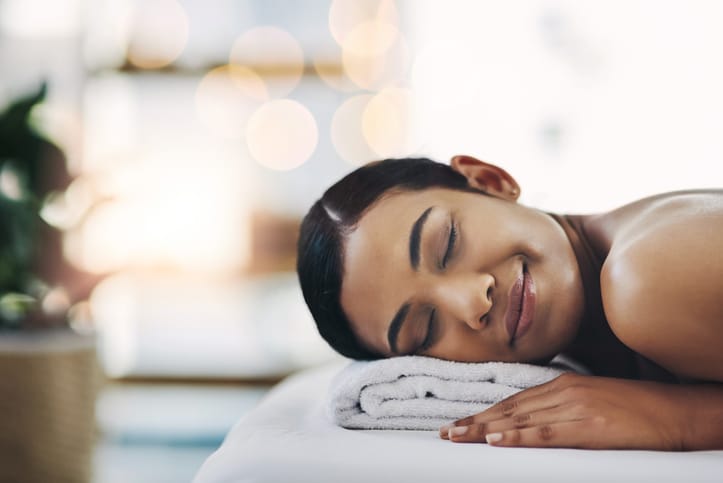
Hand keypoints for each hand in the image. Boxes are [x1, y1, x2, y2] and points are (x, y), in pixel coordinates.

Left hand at [439, 373, 689, 449]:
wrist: (675, 411)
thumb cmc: (636, 409)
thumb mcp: (592, 401)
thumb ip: (561, 408)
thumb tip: (532, 423)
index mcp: (563, 385)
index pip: (513, 402)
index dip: (484, 413)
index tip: (460, 423)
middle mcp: (563, 392)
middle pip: (509, 410)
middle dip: (475, 421)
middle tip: (446, 432)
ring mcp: (575, 409)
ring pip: (520, 420)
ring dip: (485, 430)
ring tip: (458, 437)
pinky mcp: (589, 427)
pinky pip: (546, 433)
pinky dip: (518, 437)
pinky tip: (496, 441)